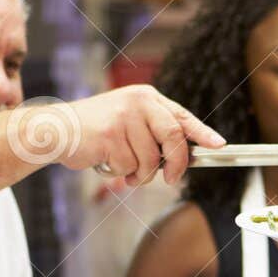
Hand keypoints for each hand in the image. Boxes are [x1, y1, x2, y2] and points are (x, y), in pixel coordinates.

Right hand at [46, 85, 224, 187]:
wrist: (57, 130)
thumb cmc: (96, 131)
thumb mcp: (130, 123)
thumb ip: (155, 134)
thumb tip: (185, 157)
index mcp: (147, 98)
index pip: (182, 117)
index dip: (203, 133)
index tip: (219, 145)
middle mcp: (139, 102)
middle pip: (174, 137)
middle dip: (176, 164)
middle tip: (171, 178)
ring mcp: (124, 117)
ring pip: (151, 159)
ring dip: (140, 173)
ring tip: (123, 167)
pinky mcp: (110, 134)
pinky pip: (128, 166)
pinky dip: (120, 173)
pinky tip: (106, 161)